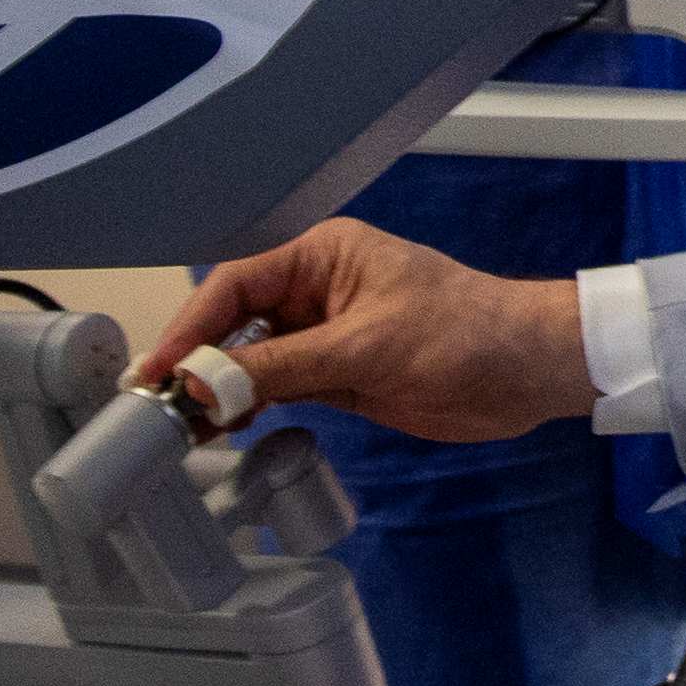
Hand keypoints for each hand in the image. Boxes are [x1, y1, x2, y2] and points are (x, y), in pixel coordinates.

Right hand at [138, 219, 588, 445]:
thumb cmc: (463, 334)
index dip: (190, 329)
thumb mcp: (366, 347)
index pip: (235, 286)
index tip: (156, 373)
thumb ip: (281, 367)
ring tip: (182, 430)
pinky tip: (226, 429)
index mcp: (321, 255)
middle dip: (196, 363)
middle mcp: (315, 291)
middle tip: (157, 409)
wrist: (528, 372)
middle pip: (234, 324)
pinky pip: (278, 389)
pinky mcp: (339, 377)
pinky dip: (250, 408)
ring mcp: (325, 336)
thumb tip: (204, 384)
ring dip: (218, 392)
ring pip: (251, 362)